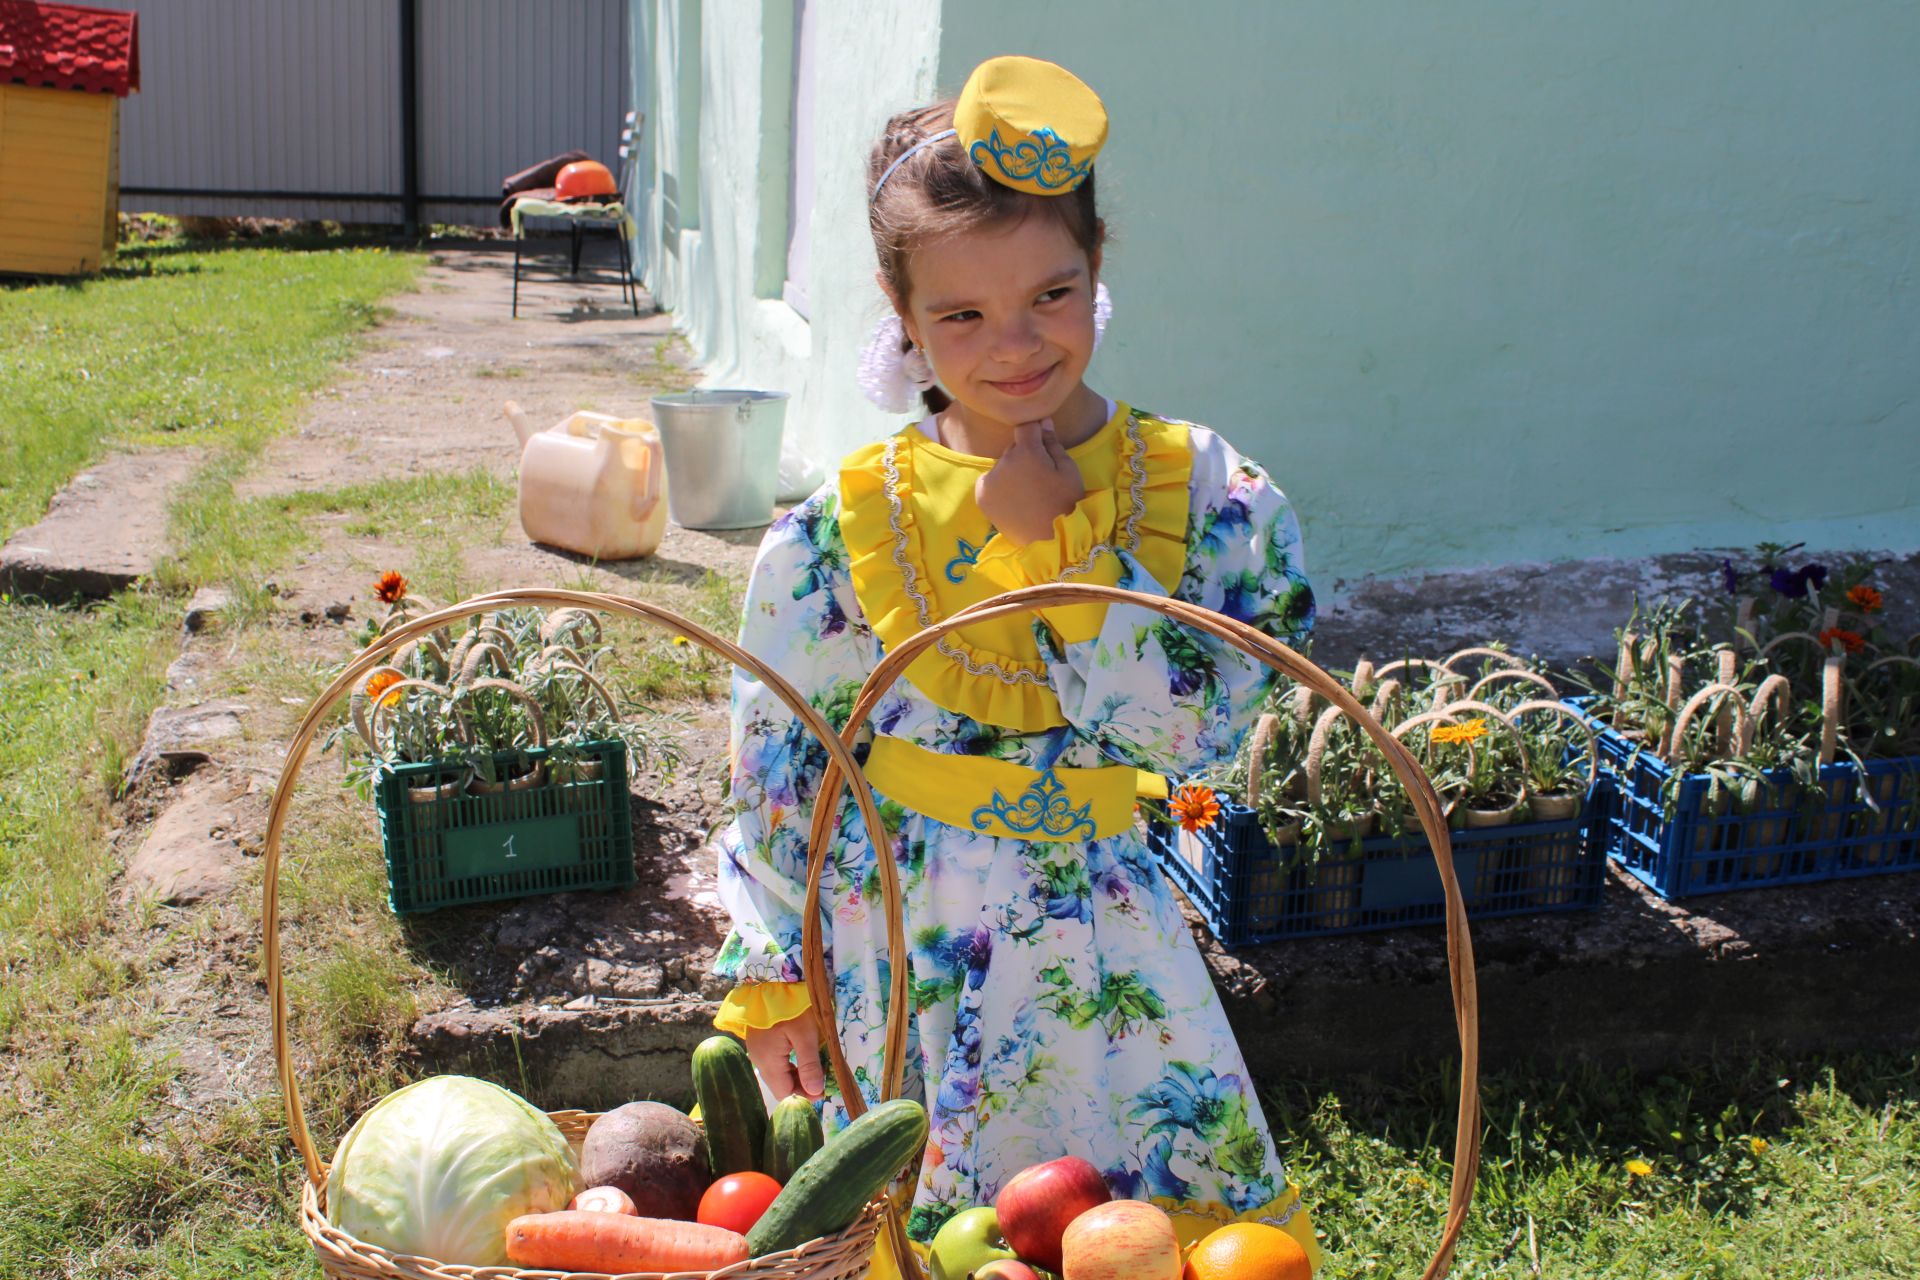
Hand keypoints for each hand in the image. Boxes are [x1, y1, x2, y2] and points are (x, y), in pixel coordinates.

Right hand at [743, 1012, 824, 1100]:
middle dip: (801, 1087)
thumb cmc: (791, 1005)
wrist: (772, 979)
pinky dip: (788, 1065)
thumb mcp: (806, 1034)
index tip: (823, 1092)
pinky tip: (801, 1058)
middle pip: (780, 1085)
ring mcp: (756, 1050)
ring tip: (815, 1069)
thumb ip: (810, 1065)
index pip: (784, 1093)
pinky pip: (773, 1062)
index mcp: (768, 1061)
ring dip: (796, 1076)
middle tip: (822, 1080)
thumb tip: (816, 1093)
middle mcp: (758, 1060)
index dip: (804, 1096)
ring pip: (777, 1074)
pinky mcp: (759, 1042)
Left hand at [975, 418, 1083, 546]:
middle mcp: (1003, 461)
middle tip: (1040, 475)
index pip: (1026, 426)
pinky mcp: (981, 496)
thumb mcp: (1067, 469)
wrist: (1051, 541)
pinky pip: (991, 481)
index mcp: (1026, 451)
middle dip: (1025, 453)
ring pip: (1002, 465)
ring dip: (1012, 470)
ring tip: (1028, 492)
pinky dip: (1000, 485)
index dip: (1036, 430)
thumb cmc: (1066, 502)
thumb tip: (1043, 421)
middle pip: (1013, 447)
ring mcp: (989, 479)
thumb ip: (1052, 442)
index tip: (1044, 442)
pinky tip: (1015, 499)